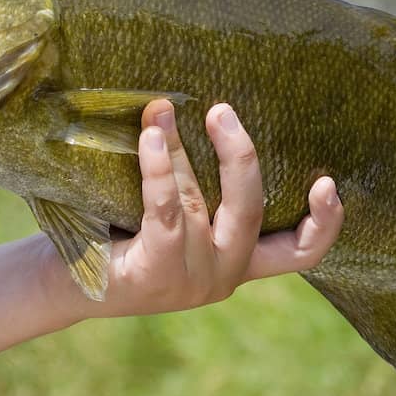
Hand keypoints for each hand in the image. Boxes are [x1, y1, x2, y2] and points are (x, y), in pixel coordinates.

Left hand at [46, 100, 343, 318]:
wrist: (66, 286)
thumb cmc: (120, 239)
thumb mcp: (174, 220)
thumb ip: (200, 191)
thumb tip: (199, 109)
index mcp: (239, 263)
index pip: (300, 254)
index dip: (325, 223)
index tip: (329, 182)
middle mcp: (224, 276)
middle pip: (253, 212)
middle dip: (239, 157)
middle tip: (222, 111)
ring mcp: (192, 281)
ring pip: (199, 201)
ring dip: (178, 150)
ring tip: (160, 110)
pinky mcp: (157, 274)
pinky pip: (167, 210)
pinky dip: (159, 168)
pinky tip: (151, 138)